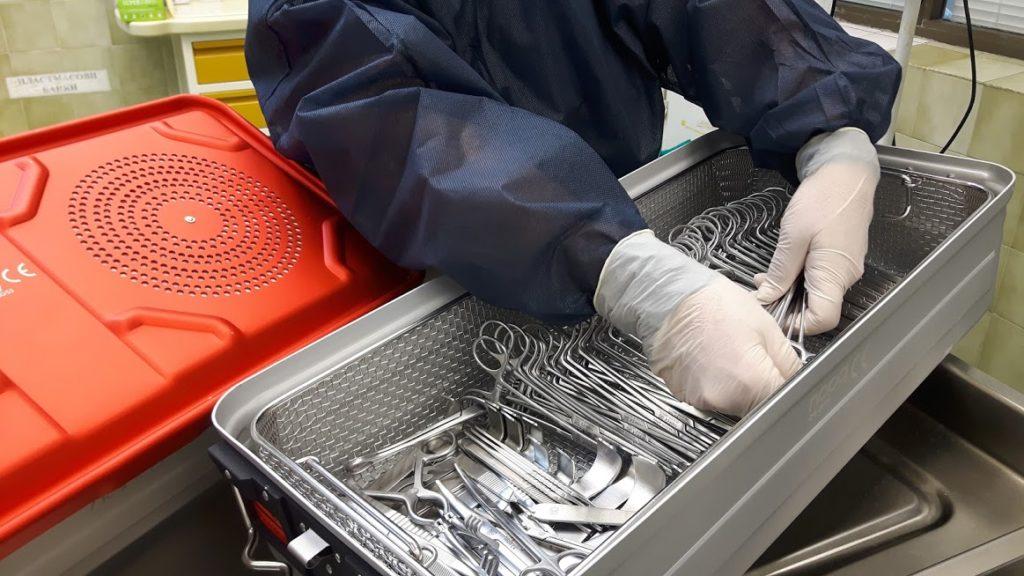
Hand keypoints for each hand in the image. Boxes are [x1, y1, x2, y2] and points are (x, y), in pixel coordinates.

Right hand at [595, 231, 800, 415]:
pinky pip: (710, 397)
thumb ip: (788, 362)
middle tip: (754, 357)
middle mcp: (724, 398)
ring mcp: (701, 399)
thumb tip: (796, 380)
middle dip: (762, 388)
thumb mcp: (768, 327)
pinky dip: (715, 383)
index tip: (783, 376)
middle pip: (756, 407)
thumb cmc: (715, 305)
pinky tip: (712, 359)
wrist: (670, 299)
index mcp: (751, 382)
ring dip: (737, 387)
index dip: (787, 388)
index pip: (782, 401)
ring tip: (729, 354)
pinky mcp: (684, 395)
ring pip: (733, 404)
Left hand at [754, 128, 879, 334]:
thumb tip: (767, 299)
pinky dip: (798, 278)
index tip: (771, 313)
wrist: (845, 173)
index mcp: (835, 274)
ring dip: (790, 291)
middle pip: (818, 309)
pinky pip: (819, 279)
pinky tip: (782, 267)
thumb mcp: (793, 237)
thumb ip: (781, 272)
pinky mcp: (840, 258)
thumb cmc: (822, 199)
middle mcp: (845, 277)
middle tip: (760, 294)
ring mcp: (844, 268)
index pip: (822, 320)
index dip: (796, 324)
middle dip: (787, 307)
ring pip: (816, 294)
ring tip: (765, 279)